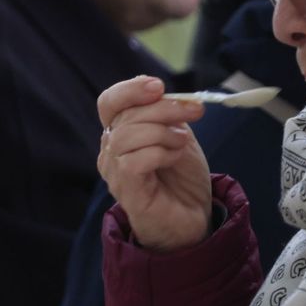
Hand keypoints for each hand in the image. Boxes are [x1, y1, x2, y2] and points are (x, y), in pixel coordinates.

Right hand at [97, 75, 212, 251]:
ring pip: (127, 135)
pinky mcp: (125, 189)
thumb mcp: (177, 135)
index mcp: (121, 132)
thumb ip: (165, 114)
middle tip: (194, 112)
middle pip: (125, 115)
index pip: (110, 102)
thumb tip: (159, 89)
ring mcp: (114, 171)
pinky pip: (134, 160)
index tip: (159, 87)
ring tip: (181, 143)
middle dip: (163, 108)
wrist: (193, 218)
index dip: (130, 89)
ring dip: (163, 133)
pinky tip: (173, 159)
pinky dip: (160, 153)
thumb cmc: (182, 179)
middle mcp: (111, 150)